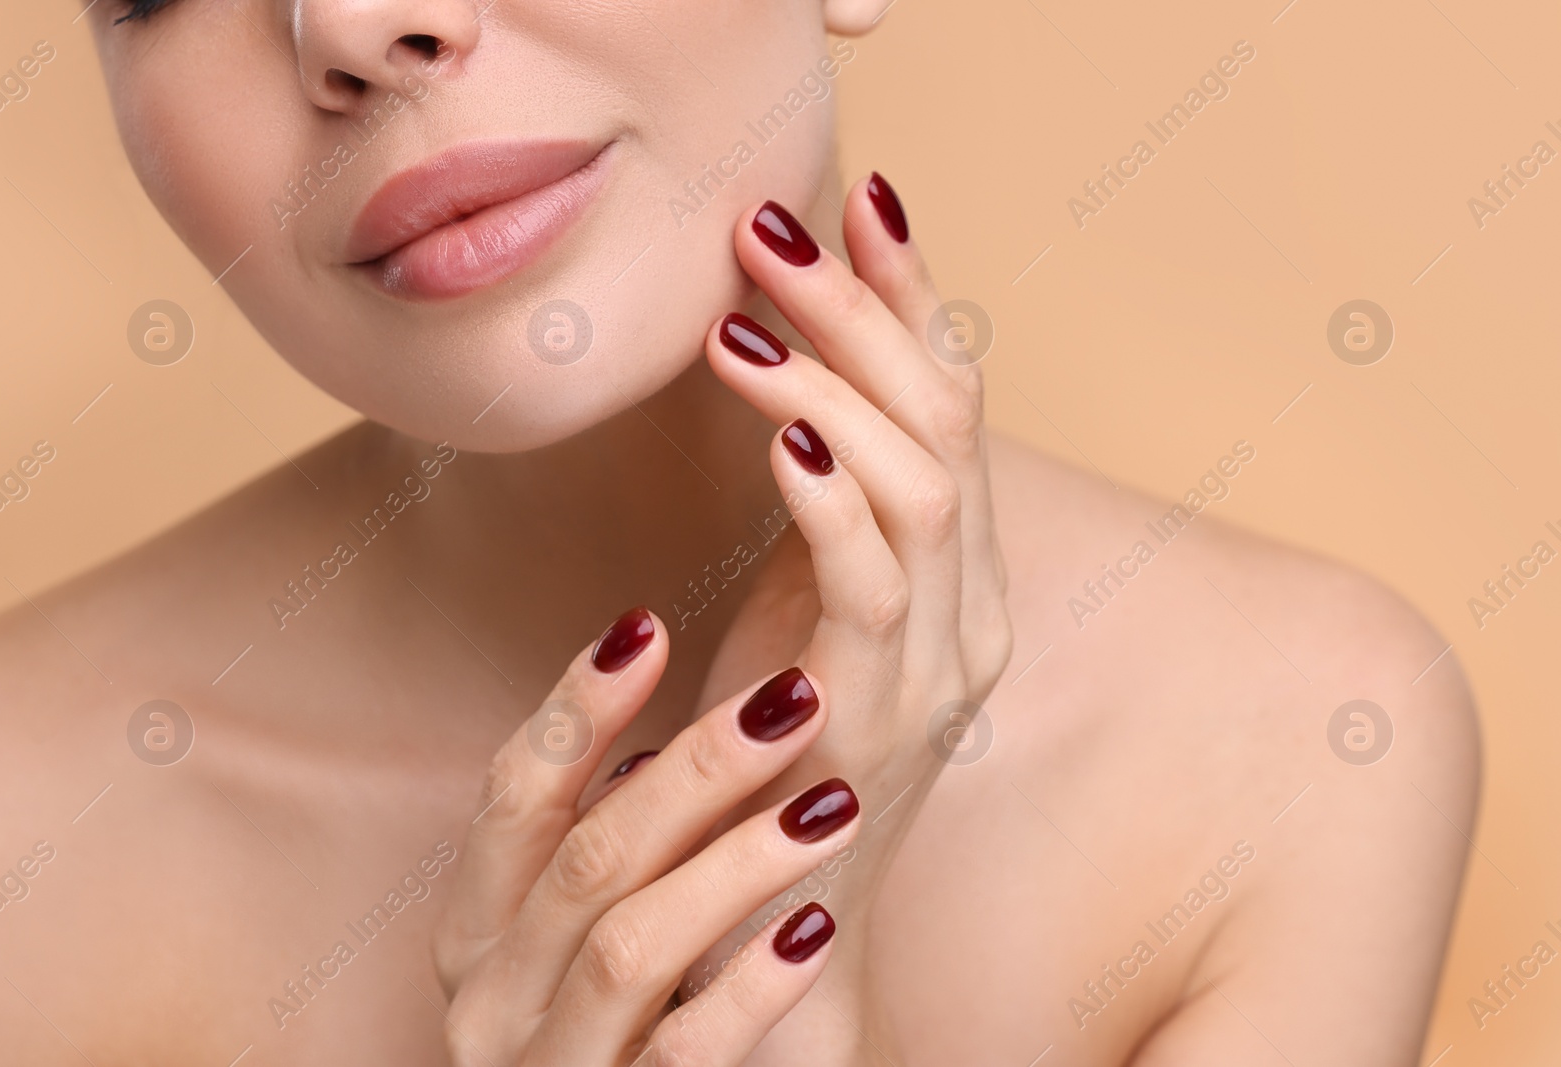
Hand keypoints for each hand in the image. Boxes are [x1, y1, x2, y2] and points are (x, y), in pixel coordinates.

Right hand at [431, 611, 861, 1065]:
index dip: (577, 709)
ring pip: (630, 946)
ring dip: (735, 866)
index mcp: (477, 930)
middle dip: (695, 769)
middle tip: (796, 695)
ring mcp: (546, 1066)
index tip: (650, 622)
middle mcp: (490, 997)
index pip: (511, 797)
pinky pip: (685, 1053)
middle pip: (587, 859)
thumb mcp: (569, 932)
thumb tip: (666, 731)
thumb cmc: (599, 1029)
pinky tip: (814, 928)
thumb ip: (602, 843)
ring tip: (830, 804)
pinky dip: (750, 986)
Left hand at [689, 177, 1012, 1056]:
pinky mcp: (878, 712)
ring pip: (920, 483)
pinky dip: (831, 496)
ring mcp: (938, 662)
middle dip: (865, 309)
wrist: (767, 898)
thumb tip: (799, 379)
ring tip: (742, 319)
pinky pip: (873, 582)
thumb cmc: (773, 732)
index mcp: (963, 570)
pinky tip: (779, 434)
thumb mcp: (806, 592)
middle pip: (945, 417)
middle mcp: (972, 606)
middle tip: (773, 231)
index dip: (914, 295)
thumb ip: (826, 497)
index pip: (953, 399)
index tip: (863, 201)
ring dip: (832, 384)